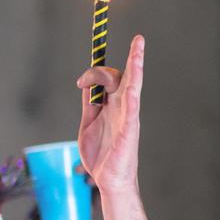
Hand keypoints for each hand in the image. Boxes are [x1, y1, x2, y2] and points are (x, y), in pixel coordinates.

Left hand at [76, 34, 144, 198]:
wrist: (108, 180)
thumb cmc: (101, 153)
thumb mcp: (89, 123)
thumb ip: (90, 103)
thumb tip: (86, 83)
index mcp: (113, 105)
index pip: (111, 79)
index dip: (95, 73)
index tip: (80, 82)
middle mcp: (123, 107)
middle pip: (127, 77)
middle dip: (133, 57)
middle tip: (139, 39)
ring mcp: (128, 118)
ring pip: (133, 89)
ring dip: (137, 69)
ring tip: (140, 52)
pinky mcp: (128, 133)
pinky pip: (131, 114)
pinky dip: (131, 101)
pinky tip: (131, 90)